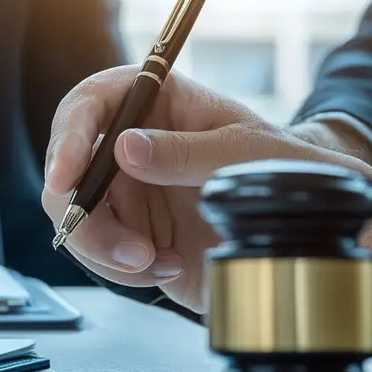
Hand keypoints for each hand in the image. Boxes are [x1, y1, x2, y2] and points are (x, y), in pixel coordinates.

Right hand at [41, 67, 371, 311]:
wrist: (305, 226)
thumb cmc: (282, 166)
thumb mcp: (242, 151)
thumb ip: (185, 152)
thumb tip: (125, 147)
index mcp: (153, 101)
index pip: (89, 104)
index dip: (68, 137)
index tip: (66, 174)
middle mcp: (128, 143)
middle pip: (67, 169)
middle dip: (85, 216)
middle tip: (127, 248)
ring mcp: (126, 191)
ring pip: (75, 219)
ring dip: (106, 250)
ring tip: (155, 262)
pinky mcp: (131, 234)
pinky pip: (100, 256)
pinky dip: (125, 271)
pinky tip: (167, 267)